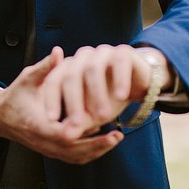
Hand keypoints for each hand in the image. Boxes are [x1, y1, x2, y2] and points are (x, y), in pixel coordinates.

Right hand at [0, 47, 123, 163]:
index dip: (83, 131)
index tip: (103, 124)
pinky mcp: (51, 149)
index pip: (63, 134)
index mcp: (37, 124)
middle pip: (73, 150)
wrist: (0, 116)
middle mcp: (43, 140)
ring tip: (115, 139)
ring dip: (96, 150)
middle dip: (97, 145)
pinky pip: (71, 156)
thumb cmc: (15, 96)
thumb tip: (57, 52)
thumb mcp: (27, 79)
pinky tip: (103, 142)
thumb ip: (44, 67)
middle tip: (117, 136)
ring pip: (74, 157)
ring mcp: (47, 148)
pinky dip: (88, 152)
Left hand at [42, 45, 171, 132]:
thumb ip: (77, 122)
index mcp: (70, 67)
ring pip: (93, 69)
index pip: (55, 81)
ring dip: (97, 94)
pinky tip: (121, 97)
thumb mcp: (91, 114)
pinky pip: (119, 63)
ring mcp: (103, 52)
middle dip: (74, 102)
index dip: (52, 100)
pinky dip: (120, 80)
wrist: (137, 85)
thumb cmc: (108, 99)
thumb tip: (66, 137)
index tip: (51, 120)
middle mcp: (84, 56)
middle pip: (72, 75)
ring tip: (103, 117)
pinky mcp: (124, 52)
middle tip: (77, 124)